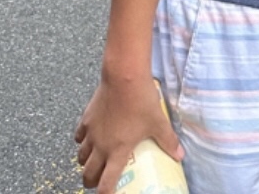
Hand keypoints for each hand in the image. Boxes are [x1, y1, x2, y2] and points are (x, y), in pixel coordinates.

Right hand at [75, 75, 182, 193]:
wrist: (124, 77)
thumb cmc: (141, 100)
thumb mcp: (158, 122)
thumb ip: (168, 140)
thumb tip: (180, 155)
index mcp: (117, 152)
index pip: (106, 183)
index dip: (106, 193)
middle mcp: (100, 147)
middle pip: (88, 174)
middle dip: (92, 181)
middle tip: (99, 181)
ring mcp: (91, 133)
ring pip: (81, 157)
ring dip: (86, 163)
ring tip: (95, 161)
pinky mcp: (86, 119)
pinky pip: (78, 137)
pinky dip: (82, 141)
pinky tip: (90, 137)